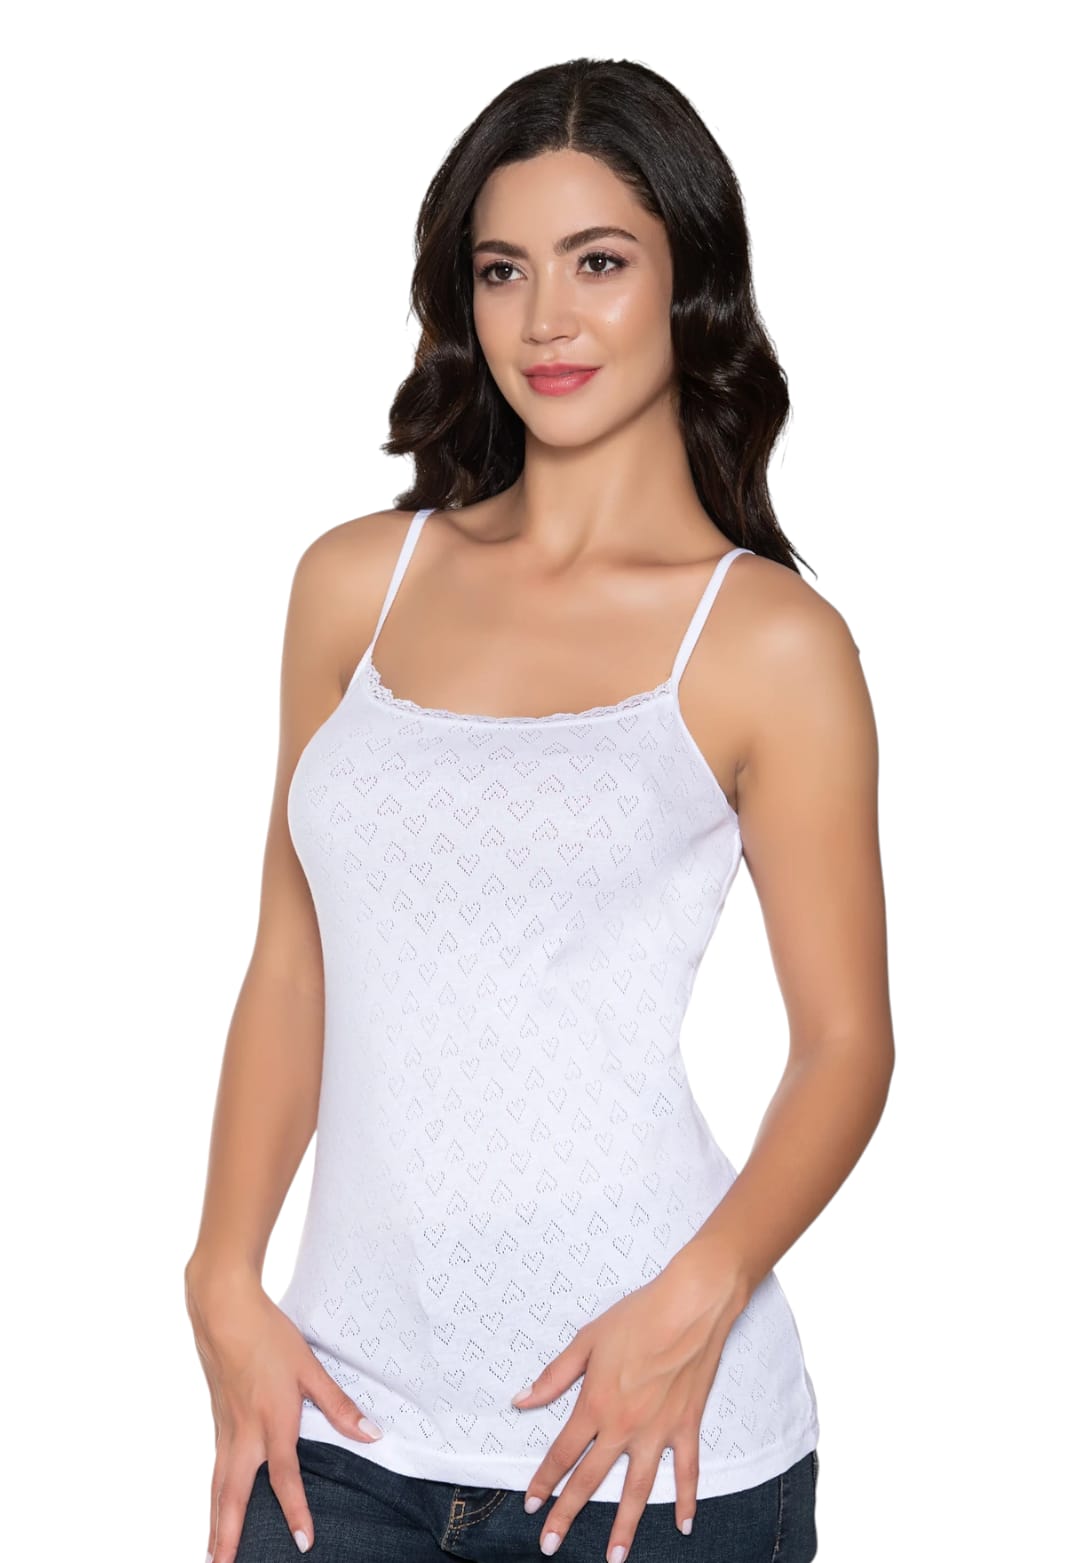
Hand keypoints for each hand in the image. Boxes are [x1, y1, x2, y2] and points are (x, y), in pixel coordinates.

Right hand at [185, 1265, 383, 1561]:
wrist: (222, 1309)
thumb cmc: (269, 1334)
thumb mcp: (310, 1366)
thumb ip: (338, 1404)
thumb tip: (372, 1434)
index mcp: (273, 1420)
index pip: (285, 1477)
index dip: (296, 1511)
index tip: (303, 1544)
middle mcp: (244, 1432)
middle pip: (234, 1495)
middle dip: (229, 1536)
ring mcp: (226, 1428)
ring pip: (218, 1486)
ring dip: (215, 1523)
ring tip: (214, 1555)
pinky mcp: (217, 1419)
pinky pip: (214, 1468)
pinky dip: (213, 1495)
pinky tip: (217, 1504)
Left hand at [509, 1249, 746, 1560]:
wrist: (690, 1305)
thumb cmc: (637, 1316)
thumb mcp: (587, 1340)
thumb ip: (554, 1376)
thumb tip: (521, 1400)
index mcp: (595, 1403)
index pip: (562, 1453)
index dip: (543, 1481)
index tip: (531, 1506)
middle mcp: (624, 1426)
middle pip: (590, 1480)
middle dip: (567, 1514)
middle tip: (550, 1545)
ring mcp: (658, 1431)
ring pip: (636, 1490)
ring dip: (624, 1527)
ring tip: (613, 1558)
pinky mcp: (686, 1427)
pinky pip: (686, 1472)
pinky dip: (686, 1500)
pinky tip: (683, 1526)